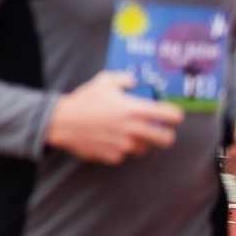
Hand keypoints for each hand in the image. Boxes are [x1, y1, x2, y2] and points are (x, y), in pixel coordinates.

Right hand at [45, 71, 182, 163]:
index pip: (171, 116)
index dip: (175, 116)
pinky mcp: (113, 156)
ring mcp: (123, 145)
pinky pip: (124, 155)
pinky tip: (109, 140)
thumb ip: (125, 79)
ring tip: (128, 135)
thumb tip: (134, 82)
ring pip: (145, 149)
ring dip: (140, 142)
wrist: (60, 122)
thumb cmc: (83, 101)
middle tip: (159, 131)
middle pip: (166, 139)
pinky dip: (120, 149)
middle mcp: (133, 129)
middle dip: (166, 135)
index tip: (172, 116)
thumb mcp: (104, 81)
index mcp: (135, 109)